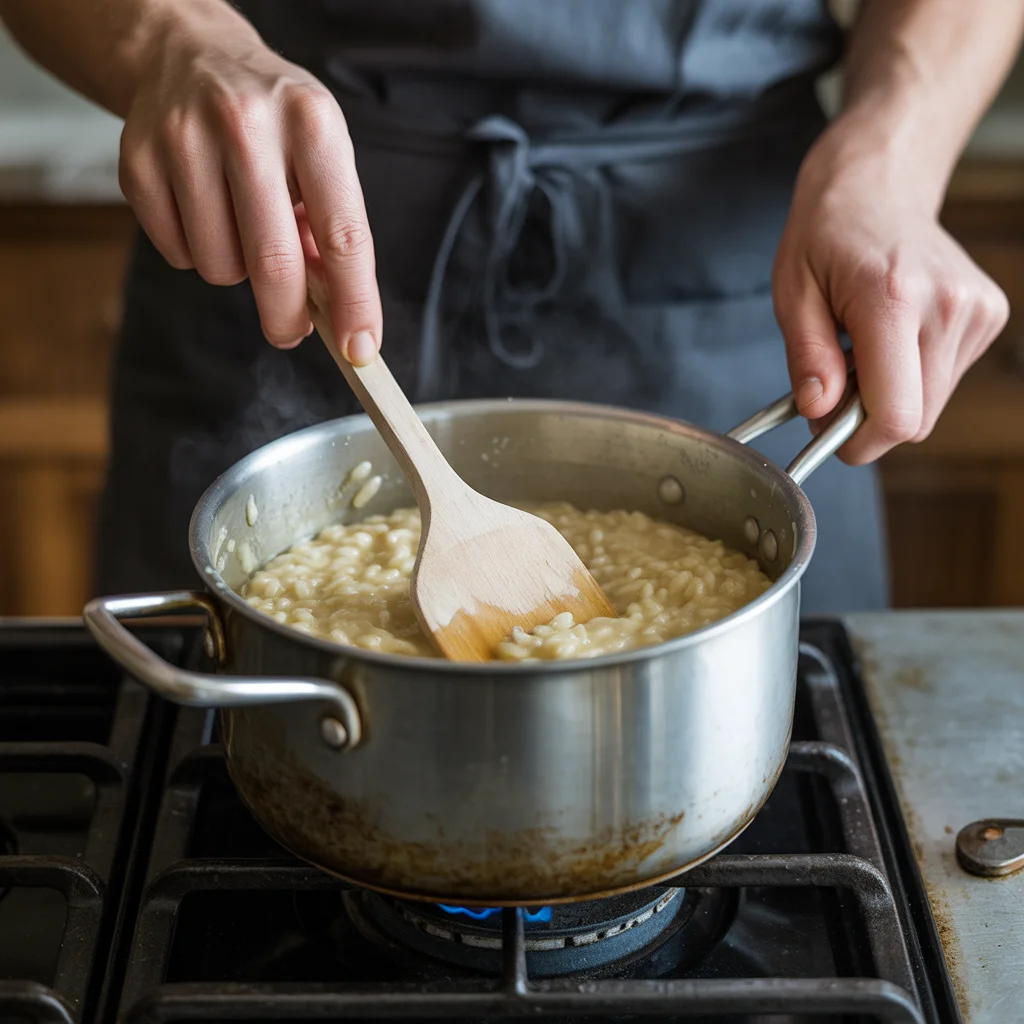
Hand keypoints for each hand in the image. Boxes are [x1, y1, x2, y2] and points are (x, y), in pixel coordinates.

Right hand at [118, 6, 379, 362]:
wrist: (191, 57)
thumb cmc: (274, 122)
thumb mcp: (322, 156)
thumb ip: (332, 231)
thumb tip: (339, 310)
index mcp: (312, 124)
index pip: (344, 235)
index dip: (354, 302)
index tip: (360, 348)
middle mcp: (247, 125)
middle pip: (274, 263)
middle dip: (287, 317)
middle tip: (291, 330)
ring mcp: (184, 140)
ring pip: (221, 267)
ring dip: (238, 272)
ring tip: (242, 228)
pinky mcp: (138, 161)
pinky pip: (178, 255)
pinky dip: (196, 253)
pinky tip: (204, 213)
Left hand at [772, 130, 1008, 463]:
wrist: (880, 184)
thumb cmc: (827, 234)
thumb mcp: (792, 294)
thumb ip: (807, 358)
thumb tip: (819, 411)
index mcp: (893, 300)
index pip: (897, 414)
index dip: (859, 442)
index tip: (827, 431)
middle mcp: (947, 307)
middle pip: (916, 419)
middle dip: (869, 422)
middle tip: (834, 389)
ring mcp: (976, 311)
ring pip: (932, 405)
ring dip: (890, 396)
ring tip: (862, 350)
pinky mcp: (988, 315)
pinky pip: (945, 379)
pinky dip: (912, 376)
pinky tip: (892, 339)